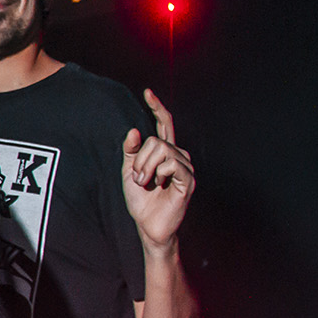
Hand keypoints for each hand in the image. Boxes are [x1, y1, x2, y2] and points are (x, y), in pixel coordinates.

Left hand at [123, 89, 195, 249]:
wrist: (147, 224)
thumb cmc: (141, 199)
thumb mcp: (129, 171)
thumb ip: (131, 151)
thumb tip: (135, 130)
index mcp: (164, 152)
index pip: (164, 124)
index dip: (156, 108)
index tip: (147, 93)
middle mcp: (178, 155)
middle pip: (156, 139)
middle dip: (140, 159)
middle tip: (139, 178)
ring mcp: (185, 167)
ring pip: (163, 150)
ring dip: (146, 168)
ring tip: (146, 183)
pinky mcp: (188, 179)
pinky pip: (172, 164)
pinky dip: (159, 173)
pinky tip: (159, 184)